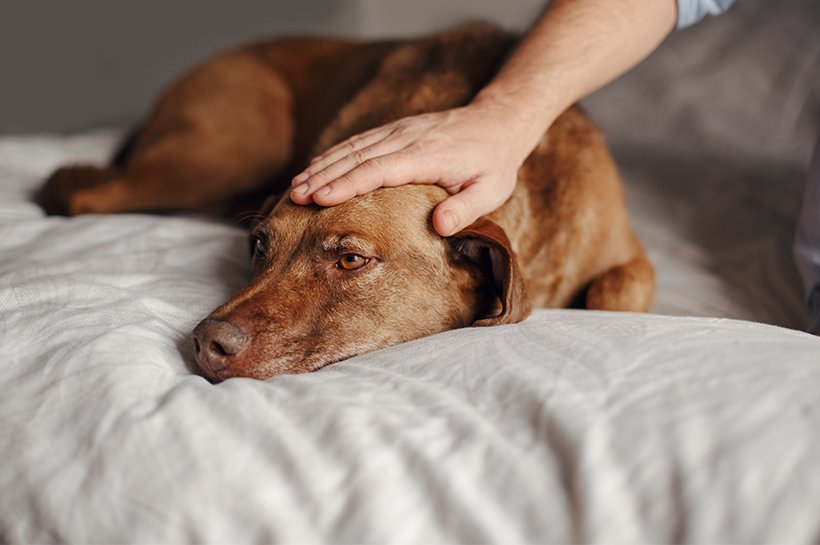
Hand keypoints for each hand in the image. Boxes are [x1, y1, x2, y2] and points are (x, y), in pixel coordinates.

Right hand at [290, 101, 532, 235]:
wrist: (497, 122)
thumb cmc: (494, 163)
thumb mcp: (491, 190)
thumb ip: (466, 209)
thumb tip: (440, 227)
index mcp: (426, 156)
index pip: (378, 170)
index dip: (347, 184)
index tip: (320, 199)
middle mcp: (406, 138)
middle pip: (357, 157)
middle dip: (323, 177)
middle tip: (296, 197)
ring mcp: (399, 130)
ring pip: (353, 147)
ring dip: (323, 166)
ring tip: (296, 186)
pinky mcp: (396, 129)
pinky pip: (360, 141)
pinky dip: (335, 154)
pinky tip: (317, 167)